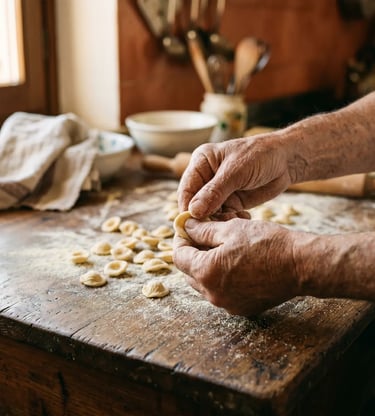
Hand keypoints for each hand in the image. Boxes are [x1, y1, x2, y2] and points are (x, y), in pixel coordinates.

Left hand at [173, 217, 298, 315]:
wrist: (300, 265)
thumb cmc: (267, 244)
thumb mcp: (231, 229)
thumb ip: (203, 230)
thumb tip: (186, 226)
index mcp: (206, 272)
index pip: (179, 256)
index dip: (181, 240)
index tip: (187, 229)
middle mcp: (212, 294)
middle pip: (189, 272)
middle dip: (192, 253)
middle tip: (203, 236)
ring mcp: (227, 304)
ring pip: (204, 283)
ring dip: (206, 266)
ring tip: (220, 249)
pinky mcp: (241, 308)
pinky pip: (220, 293)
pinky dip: (220, 279)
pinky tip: (233, 264)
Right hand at [178, 135, 291, 219]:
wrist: (286, 160)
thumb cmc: (260, 155)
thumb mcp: (236, 171)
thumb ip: (214, 192)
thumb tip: (193, 211)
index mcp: (201, 163)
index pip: (186, 189)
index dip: (187, 208)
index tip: (191, 225)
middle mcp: (206, 178)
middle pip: (195, 204)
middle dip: (203, 218)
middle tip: (213, 230)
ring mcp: (218, 191)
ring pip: (209, 213)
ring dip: (219, 222)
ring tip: (234, 222)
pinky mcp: (231, 202)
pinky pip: (224, 217)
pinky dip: (230, 222)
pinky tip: (242, 220)